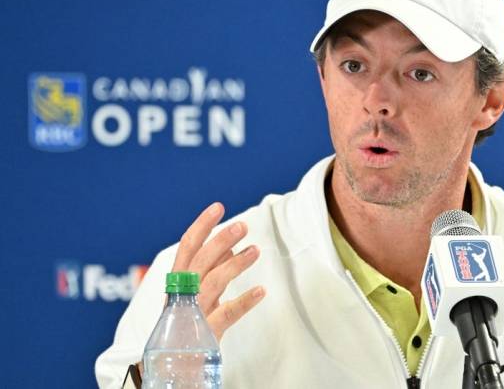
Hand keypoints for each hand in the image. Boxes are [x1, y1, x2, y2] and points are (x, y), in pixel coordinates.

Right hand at [172, 202, 265, 341]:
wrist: (172, 367)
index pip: (186, 248)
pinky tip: (261, 291)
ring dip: (234, 265)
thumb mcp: (198, 294)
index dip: (201, 226)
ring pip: (212, 284)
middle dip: (220, 241)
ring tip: (256, 251)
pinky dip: (243, 302)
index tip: (218, 207)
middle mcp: (182, 296)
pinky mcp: (205, 335)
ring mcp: (193, 315)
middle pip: (199, 263)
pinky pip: (226, 315)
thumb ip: (211, 270)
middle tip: (243, 226)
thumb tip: (230, 245)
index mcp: (177, 284)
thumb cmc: (187, 325)